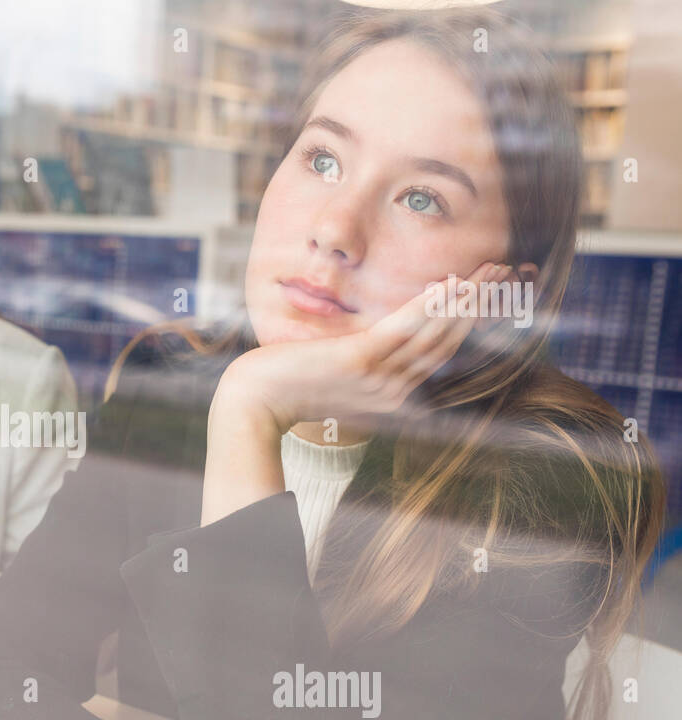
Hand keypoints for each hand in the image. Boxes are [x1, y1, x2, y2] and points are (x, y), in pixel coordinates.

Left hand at [200, 261, 511, 524]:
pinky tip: (452, 284)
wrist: (254, 404)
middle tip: (509, 274)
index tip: (494, 295)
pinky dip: (431, 306)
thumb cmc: (287, 385)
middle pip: (450, 341)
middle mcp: (394, 390)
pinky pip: (404, 329)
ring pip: (435, 333)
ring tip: (492, 271)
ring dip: (468, 300)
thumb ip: (364, 360)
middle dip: (482, 306)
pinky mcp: (359, 360)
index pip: (444, 353)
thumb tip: (378, 340)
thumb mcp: (337, 372)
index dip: (473, 323)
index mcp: (393, 394)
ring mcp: (379, 378)